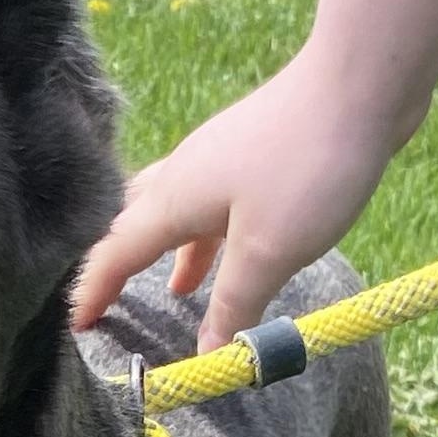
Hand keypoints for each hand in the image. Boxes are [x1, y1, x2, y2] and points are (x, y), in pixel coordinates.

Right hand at [69, 48, 404, 350]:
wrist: (361, 80)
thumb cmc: (308, 166)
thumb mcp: (268, 253)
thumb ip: (234, 307)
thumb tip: (208, 356)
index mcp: (174, 199)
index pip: (116, 252)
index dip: (93, 291)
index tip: (76, 325)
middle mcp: (185, 173)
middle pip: (134, 223)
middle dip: (120, 265)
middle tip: (111, 303)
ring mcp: (220, 158)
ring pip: (176, 209)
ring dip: (171, 251)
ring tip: (177, 290)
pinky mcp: (255, 152)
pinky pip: (214, 201)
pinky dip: (209, 234)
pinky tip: (231, 248)